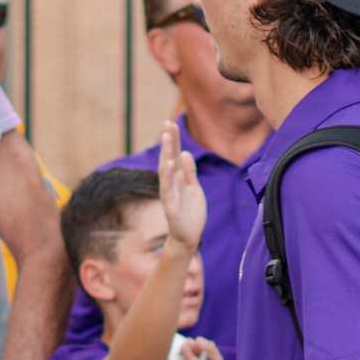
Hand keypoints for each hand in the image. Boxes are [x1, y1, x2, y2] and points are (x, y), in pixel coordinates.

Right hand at [156, 119, 206, 250]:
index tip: (171, 122)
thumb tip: (184, 153)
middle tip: (167, 124)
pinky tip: (170, 165)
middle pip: (168, 159)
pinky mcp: (171, 208)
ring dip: (166, 154)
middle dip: (168, 142)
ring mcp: (170, 195)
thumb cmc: (190, 212)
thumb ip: (189, 172)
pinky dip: (169, 178)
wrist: (188, 237)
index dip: (173, 140)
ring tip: (167, 138)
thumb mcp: (194, 188)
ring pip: (165, 172)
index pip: (173, 156)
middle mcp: (171, 184)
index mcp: (177, 179)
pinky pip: (168, 191)